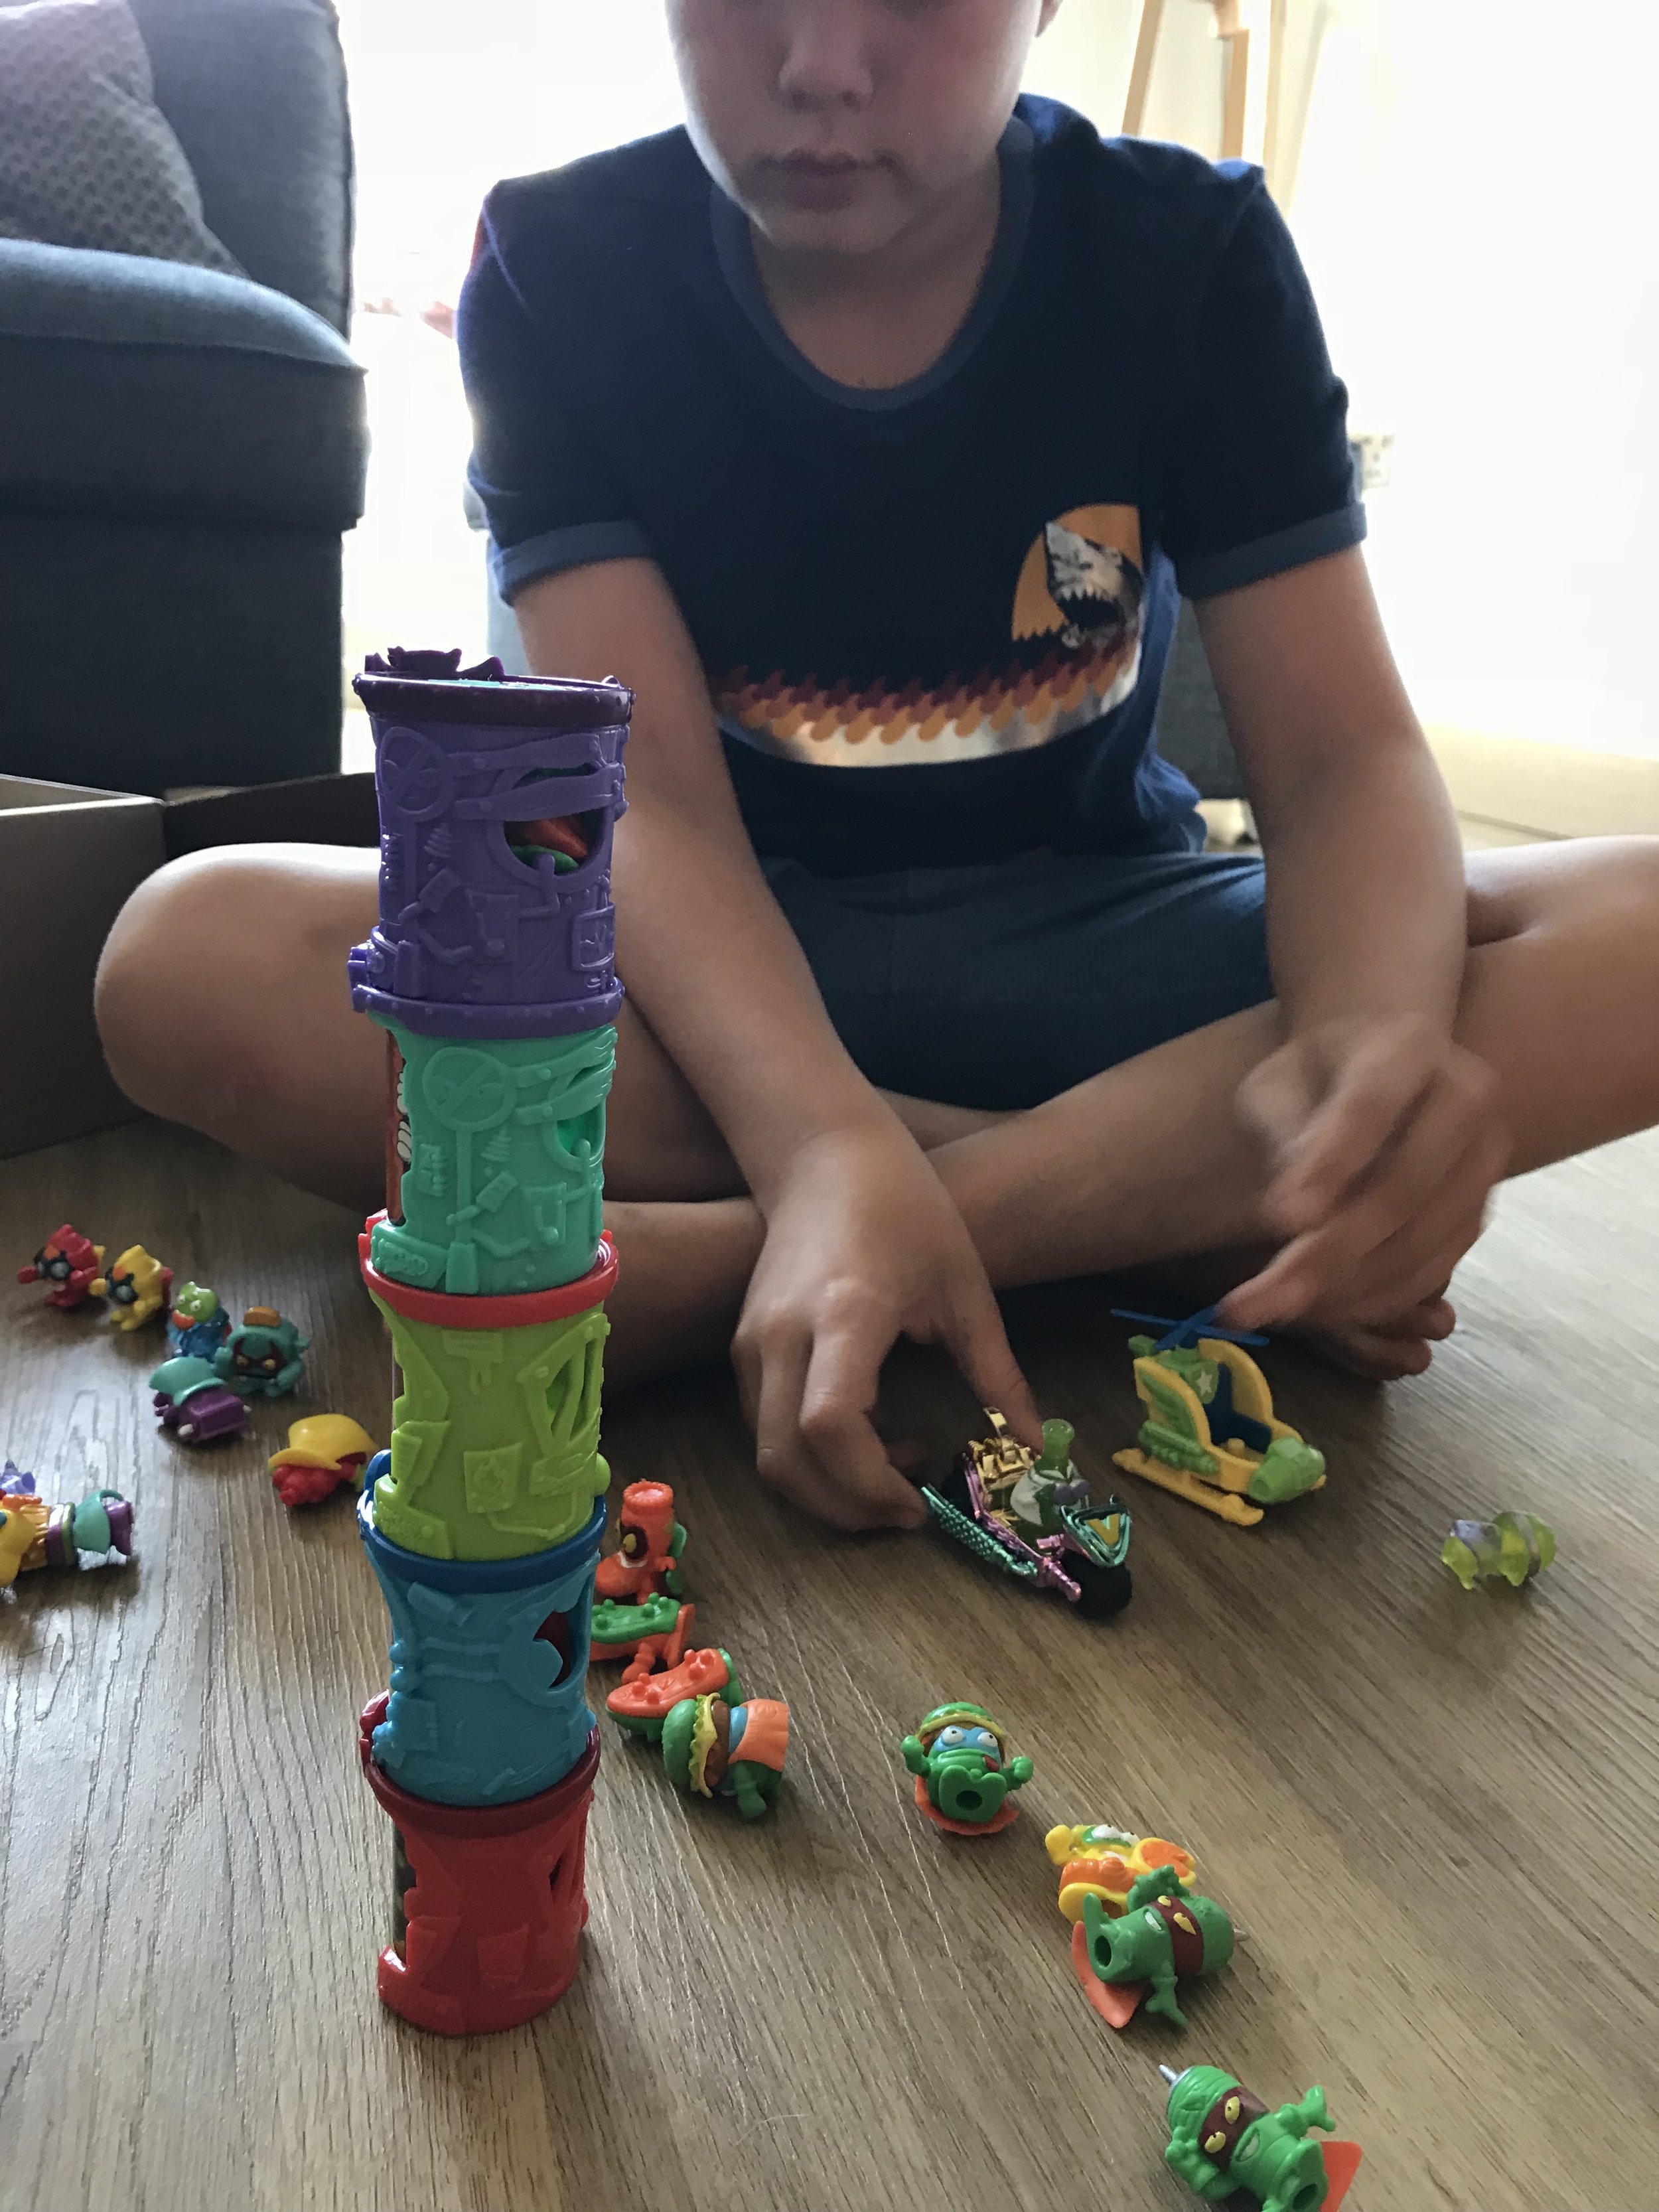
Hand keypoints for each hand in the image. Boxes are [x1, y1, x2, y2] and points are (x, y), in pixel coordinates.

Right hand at [731, 1123, 1040, 1532]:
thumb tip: (1037, 1447)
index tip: (922, 1500)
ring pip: (768, 1454)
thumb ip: (999, 1376)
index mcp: (844, 1314)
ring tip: (900, 1465)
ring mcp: (751, 1343)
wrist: (826, 1154)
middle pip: (786, 1460)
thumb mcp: (966, 1290)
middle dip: (847, 1508)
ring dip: (829, 1486)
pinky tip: (871, 1433)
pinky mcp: (742, 1348)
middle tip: (910, 1513)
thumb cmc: (906, 1209)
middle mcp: (781, 1335)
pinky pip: (764, 1427)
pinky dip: (812, 1456)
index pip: (830, 1426)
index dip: (871, 1484)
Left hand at [1222, 1013, 1509, 1331]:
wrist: (1388, 1069)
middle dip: (1328, 1253)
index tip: (1280, 1217)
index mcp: (1408, 1049)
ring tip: (1269, 1311)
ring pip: (1422, 1242)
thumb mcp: (1280, 1079)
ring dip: (1346, 1291)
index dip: (1331, 1164)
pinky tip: (1316, 1312)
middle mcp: (1466, 1099)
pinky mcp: (1481, 1211)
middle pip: (1403, 1189)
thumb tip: (1292, 1210)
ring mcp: (1485, 1159)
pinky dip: (1376, 1300)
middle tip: (1259, 1300)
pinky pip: (1435, 1269)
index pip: (1370, 1106)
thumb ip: (1283, 1127)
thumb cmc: (1319, 1075)